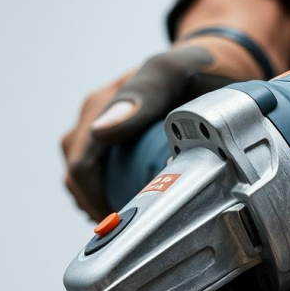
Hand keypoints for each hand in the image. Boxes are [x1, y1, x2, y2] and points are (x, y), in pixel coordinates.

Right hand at [62, 0, 289, 220]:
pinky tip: (130, 205)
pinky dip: (107, 191)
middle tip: (133, 228)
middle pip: (78, 176)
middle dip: (98, 204)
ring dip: (100, 200)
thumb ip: (143, 97)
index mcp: (103, 103)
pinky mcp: (112, 136)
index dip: (97, 200)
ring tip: (131, 221)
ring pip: (83, 176)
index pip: (82, 166)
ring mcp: (101, 126)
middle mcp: (94, 115)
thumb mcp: (172, 72)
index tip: (126, 221)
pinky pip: (97, 171)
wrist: (210, 62)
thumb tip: (102, 132)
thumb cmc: (193, 67)